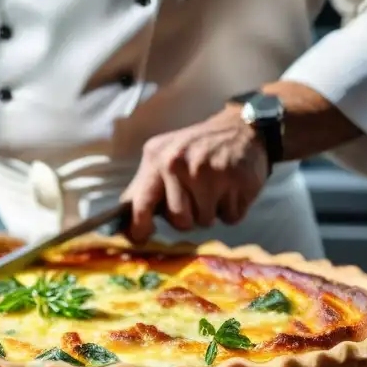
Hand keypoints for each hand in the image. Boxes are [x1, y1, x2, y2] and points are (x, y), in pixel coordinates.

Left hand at [122, 106, 268, 242]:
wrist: (242, 129)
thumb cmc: (196, 150)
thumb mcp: (163, 157)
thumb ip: (144, 188)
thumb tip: (124, 224)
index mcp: (157, 158)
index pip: (140, 204)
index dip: (140, 228)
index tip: (142, 237)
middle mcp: (179, 164)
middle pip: (179, 220)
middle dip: (189, 217)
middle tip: (196, 196)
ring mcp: (209, 171)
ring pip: (205, 222)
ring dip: (211, 212)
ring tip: (215, 188)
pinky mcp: (237, 180)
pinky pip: (231, 217)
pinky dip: (232, 209)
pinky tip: (231, 188)